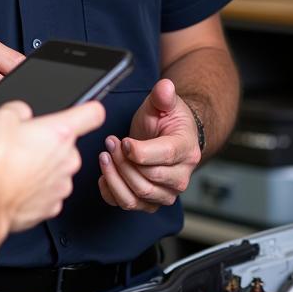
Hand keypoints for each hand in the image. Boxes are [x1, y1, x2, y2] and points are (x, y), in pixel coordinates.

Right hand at [0, 99, 105, 232]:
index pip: (93, 114)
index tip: (84, 113)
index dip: (88, 111)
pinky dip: (36, 191)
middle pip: (68, 146)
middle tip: (25, 147)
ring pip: (58, 171)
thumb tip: (22, 113)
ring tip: (17, 169)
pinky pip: (49, 193)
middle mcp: (68, 159)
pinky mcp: (52, 207)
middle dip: (50, 145)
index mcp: (60, 133)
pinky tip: (18, 186)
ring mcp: (62, 185)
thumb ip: (19, 110)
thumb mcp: (1, 117)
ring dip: (44, 169)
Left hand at [98, 78, 200, 212]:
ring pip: (137, 196)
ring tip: (106, 156)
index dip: (140, 151)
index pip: (165, 155)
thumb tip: (165, 86)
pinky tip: (106, 174)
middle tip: (111, 143)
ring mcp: (166, 193)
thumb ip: (163, 95)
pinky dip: (111, 191)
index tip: (124, 140)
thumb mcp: (163, 104)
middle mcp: (180, 177)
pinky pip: (127, 204)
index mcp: (186, 150)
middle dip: (123, 161)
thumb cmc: (166, 122)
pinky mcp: (150, 202)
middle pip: (148, 179)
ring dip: (115, 176)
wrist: (168, 138)